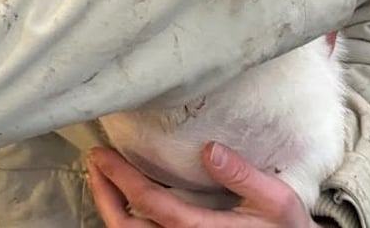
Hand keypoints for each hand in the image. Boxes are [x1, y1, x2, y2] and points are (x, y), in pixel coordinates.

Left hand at [86, 142, 328, 227]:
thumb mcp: (275, 200)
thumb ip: (243, 176)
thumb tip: (209, 149)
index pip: (152, 205)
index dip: (123, 180)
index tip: (103, 154)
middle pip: (129, 227)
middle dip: (104, 193)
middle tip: (94, 161)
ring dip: (109, 205)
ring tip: (100, 175)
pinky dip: (124, 216)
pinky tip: (121, 196)